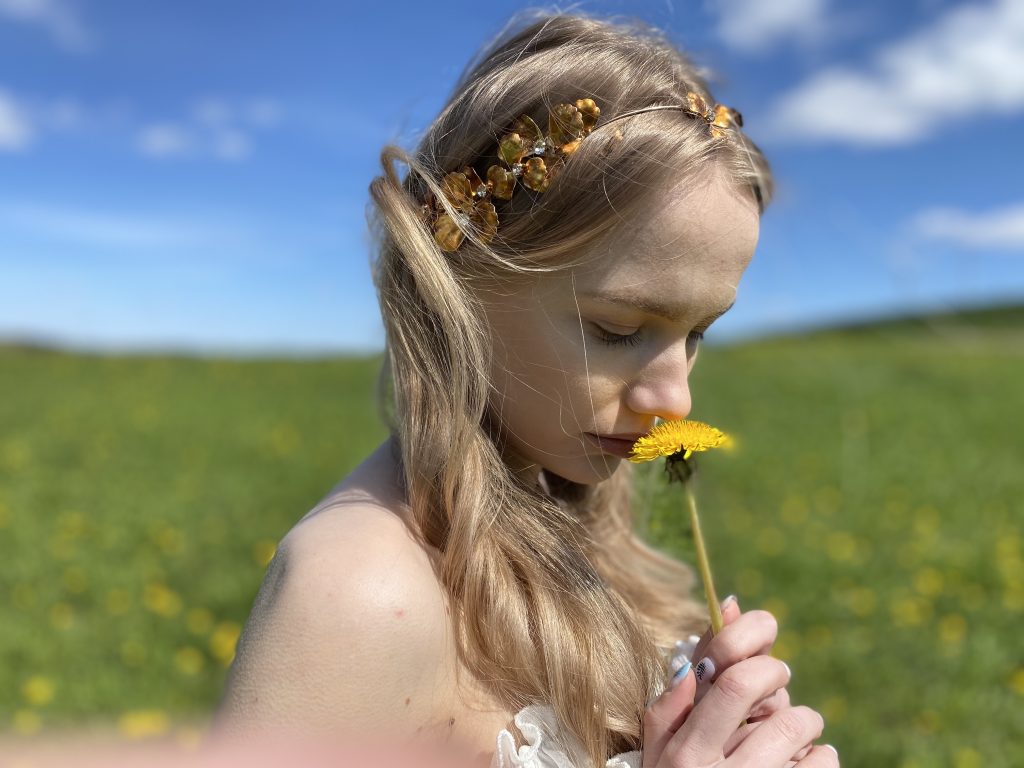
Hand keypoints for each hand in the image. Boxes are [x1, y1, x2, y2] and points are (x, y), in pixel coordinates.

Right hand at [641, 598, 837, 766]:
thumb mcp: (657, 758)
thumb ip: (669, 710)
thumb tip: (691, 661)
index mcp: (686, 754)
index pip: (733, 685)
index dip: (759, 663)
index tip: (763, 664)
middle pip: (780, 712)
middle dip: (786, 692)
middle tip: (779, 692)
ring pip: (804, 735)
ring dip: (805, 725)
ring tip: (791, 733)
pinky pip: (823, 764)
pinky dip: (821, 757)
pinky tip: (805, 762)